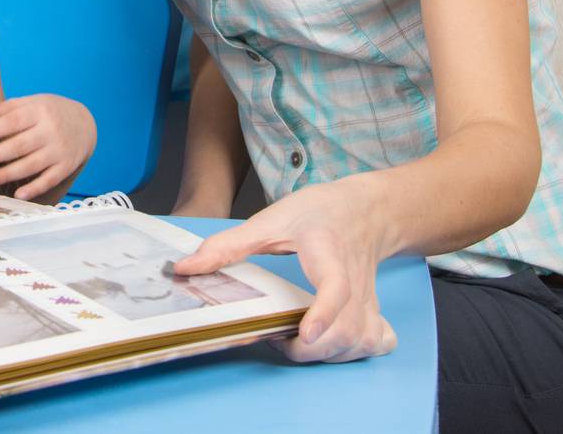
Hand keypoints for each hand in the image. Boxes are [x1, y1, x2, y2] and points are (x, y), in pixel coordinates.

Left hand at [0, 94, 95, 199]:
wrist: (86, 123)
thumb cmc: (52, 112)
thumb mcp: (34, 102)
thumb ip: (9, 107)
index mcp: (40, 112)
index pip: (14, 120)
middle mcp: (51, 131)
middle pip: (20, 145)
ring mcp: (59, 150)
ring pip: (32, 165)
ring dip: (9, 174)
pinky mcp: (66, 166)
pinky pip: (49, 179)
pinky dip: (34, 189)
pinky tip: (18, 195)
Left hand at [171, 177, 398, 362]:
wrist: (366, 208)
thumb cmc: (319, 212)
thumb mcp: (271, 219)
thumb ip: (228, 245)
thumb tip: (185, 269)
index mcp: (329, 253)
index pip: (336, 288)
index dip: (323, 314)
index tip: (305, 333)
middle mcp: (355, 281)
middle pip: (347, 330)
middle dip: (310, 348)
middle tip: (277, 336)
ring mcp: (369, 299)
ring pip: (361, 342)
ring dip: (328, 354)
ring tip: (296, 341)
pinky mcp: (376, 309)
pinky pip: (377, 341)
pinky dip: (356, 351)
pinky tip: (335, 344)